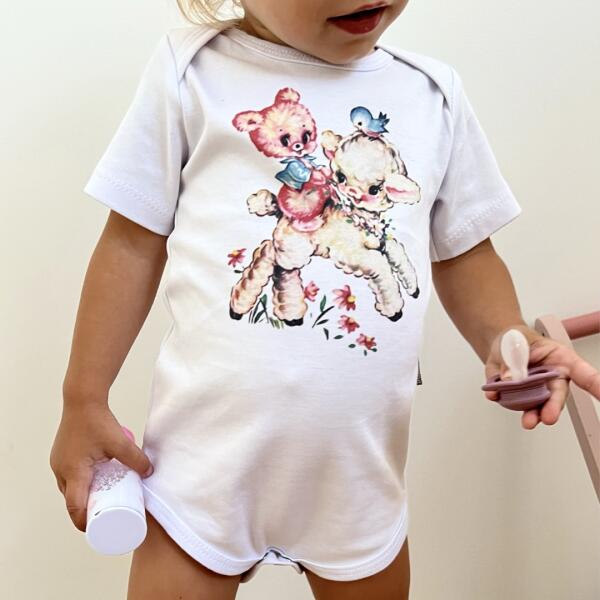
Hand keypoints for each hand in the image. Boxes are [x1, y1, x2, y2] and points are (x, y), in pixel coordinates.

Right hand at [49, 401, 153, 531]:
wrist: (82, 400)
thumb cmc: (98, 421)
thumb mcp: (120, 442)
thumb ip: (136, 459)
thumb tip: (150, 473)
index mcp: (74, 471)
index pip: (74, 507)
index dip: (84, 522)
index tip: (96, 530)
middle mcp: (61, 470)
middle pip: (71, 500)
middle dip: (85, 511)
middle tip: (104, 517)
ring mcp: (58, 462)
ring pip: (69, 488)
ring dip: (82, 496)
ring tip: (101, 501)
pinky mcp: (60, 455)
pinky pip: (68, 477)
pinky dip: (79, 484)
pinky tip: (92, 483)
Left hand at [483, 324, 599, 429]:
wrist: (499, 344)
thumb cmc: (517, 339)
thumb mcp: (515, 341)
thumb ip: (514, 359)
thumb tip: (509, 378)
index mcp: (561, 359)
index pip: (584, 374)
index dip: (598, 386)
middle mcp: (552, 378)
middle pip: (558, 395)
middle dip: (554, 408)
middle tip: (548, 417)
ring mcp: (536, 389)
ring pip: (538, 405)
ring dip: (533, 414)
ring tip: (528, 422)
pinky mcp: (517, 395)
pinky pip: (511, 400)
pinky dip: (501, 398)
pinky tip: (494, 394)